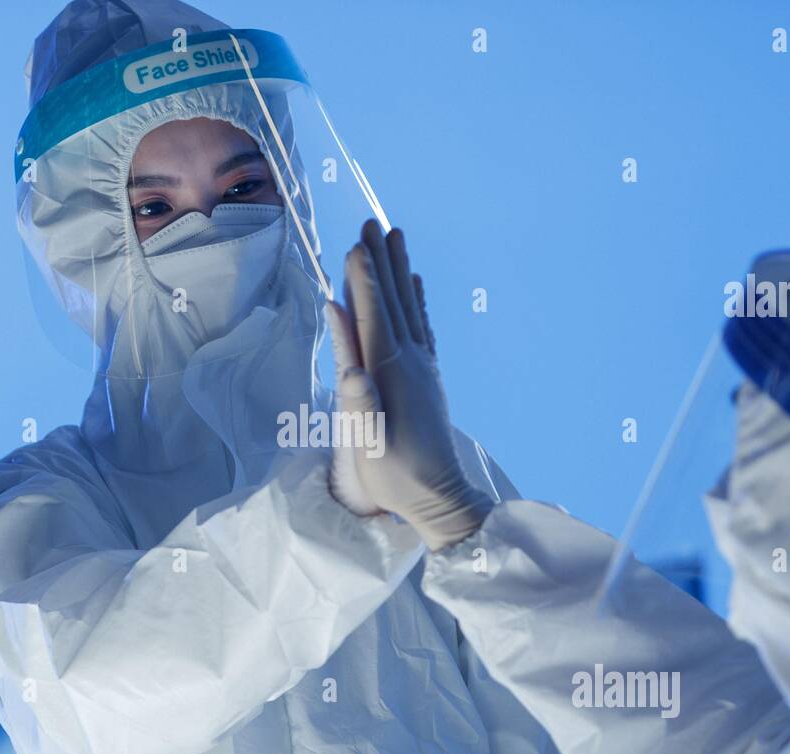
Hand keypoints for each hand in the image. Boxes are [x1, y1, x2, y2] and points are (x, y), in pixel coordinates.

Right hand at [325, 220, 492, 550]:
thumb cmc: (395, 475)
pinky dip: (416, 298)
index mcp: (390, 374)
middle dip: (380, 261)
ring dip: (399, 269)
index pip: (373, 316)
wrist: (440, 497)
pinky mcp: (429, 377)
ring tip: (394, 235)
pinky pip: (422, 325)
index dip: (363, 281)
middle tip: (372, 221)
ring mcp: (424, 367)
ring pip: (410, 306)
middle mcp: (411, 362)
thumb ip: (358, 395)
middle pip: (393, 300)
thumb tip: (348, 355)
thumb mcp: (368, 441)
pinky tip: (415, 283)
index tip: (354, 244)